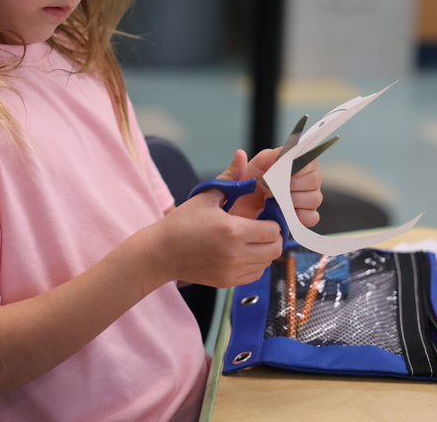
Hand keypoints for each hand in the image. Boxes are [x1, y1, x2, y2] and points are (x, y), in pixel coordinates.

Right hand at [145, 188, 282, 287]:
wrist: (161, 253)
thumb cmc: (182, 222)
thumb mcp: (206, 196)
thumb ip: (230, 177)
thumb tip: (242, 154)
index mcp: (233, 230)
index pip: (274, 230)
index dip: (274, 221)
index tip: (265, 215)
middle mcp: (236, 254)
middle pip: (275, 249)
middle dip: (273, 237)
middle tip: (262, 227)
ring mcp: (232, 271)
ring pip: (266, 263)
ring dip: (264, 250)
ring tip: (251, 239)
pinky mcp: (227, 282)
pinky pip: (254, 274)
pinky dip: (255, 264)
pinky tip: (242, 252)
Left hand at [218, 149, 322, 227]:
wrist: (236, 221)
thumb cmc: (236, 196)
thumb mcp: (233, 182)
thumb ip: (237, 167)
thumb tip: (240, 154)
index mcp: (283, 163)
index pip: (307, 156)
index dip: (299, 164)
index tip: (283, 173)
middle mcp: (298, 178)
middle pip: (315, 178)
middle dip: (295, 186)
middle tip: (274, 191)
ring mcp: (303, 198)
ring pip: (315, 197)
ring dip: (296, 201)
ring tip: (276, 204)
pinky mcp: (301, 217)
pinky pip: (312, 217)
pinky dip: (300, 217)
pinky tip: (284, 216)